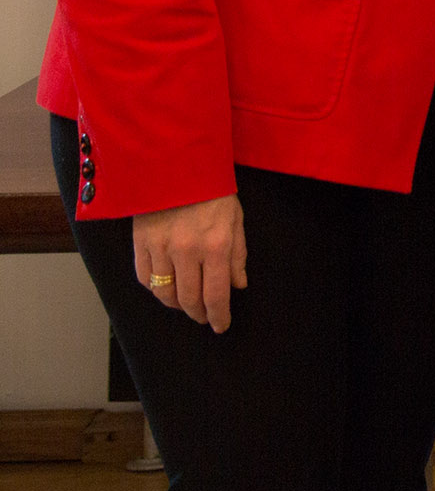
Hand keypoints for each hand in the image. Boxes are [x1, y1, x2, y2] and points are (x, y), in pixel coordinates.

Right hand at [132, 194, 246, 331]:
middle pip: (188, 300)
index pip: (216, 294)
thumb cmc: (212, 192)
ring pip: (164, 294)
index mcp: (215, 245)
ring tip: (186, 305)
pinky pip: (144, 278)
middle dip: (198, 314)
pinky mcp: (140, 243)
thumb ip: (237, 255)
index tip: (220, 325)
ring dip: (176, 305)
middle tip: (204, 317)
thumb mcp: (235, 220)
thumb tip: (239, 286)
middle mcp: (186, 251)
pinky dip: (155, 288)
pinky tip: (165, 287)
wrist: (177, 165)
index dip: (218, 316)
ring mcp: (160, 248)